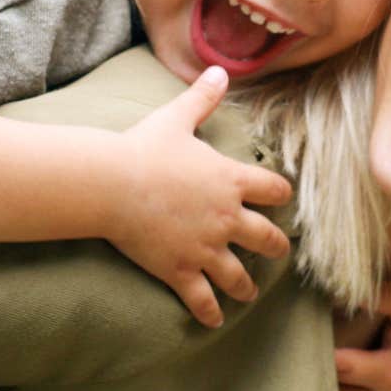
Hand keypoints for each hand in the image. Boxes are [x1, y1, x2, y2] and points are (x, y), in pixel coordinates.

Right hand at [108, 66, 292, 326]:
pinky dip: (210, 313)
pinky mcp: (181, 270)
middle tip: (276, 250)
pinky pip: (203, 299)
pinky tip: (214, 320)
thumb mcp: (176, 119)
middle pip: (268, 239)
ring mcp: (205, 248)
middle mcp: (227, 218)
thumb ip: (203, 98)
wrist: (110, 184)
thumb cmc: (143, 149)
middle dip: (275, 246)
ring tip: (248, 292)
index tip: (280, 198)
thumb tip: (220, 70)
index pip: (276, 190)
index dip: (280, 194)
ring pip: (240, 276)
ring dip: (247, 286)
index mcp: (231, 180)